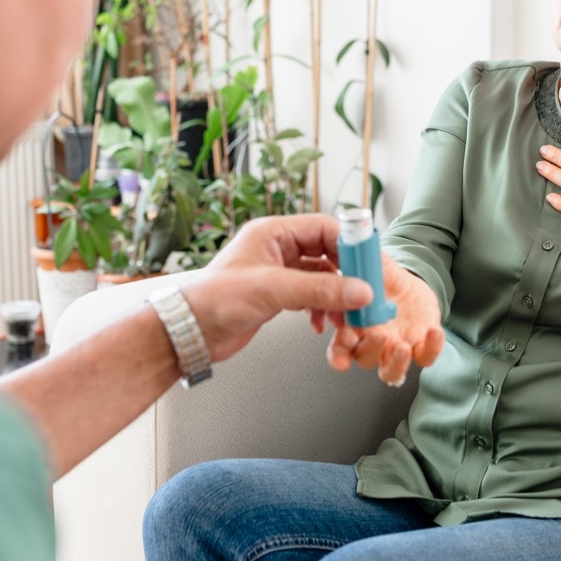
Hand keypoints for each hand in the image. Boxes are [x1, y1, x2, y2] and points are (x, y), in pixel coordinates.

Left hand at [180, 215, 372, 363]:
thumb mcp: (272, 290)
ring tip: (346, 315)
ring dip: (337, 295)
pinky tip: (321, 322)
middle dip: (348, 274)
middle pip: (327, 252)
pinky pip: (312, 294)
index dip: (351, 245)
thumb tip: (360, 290)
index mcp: (273, 232)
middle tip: (366, 292)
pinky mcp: (276, 295)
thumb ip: (319, 289)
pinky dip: (322, 308)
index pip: (325, 228)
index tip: (371, 264)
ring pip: (322, 276)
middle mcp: (277, 248)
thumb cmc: (213, 300)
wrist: (189, 332)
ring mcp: (277, 272)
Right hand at [323, 254, 443, 386]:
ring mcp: (396, 348)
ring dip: (396, 363)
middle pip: (365, 358)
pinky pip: (425, 357)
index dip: (339, 353)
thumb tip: (350, 249)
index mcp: (353, 326)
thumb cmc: (383, 280)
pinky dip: (431, 348)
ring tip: (402, 346)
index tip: (345, 342)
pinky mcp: (421, 346)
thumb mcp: (370, 267)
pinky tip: (433, 332)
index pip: (340, 348)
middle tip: (378, 334)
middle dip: (370, 350)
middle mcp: (372, 343)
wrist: (409, 283)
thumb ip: (358, 263)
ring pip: (391, 370)